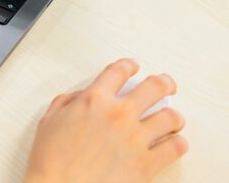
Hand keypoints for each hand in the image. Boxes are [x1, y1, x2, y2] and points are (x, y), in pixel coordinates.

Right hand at [25, 58, 187, 182]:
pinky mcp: (146, 163)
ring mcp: (135, 138)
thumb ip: (67, 102)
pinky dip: (178, 144)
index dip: (128, 66)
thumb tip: (81, 97)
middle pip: (154, 87)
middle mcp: (118, 115)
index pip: (118, 72)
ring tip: (173, 118)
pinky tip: (175, 143)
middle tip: (167, 85)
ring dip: (174, 116)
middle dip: (164, 83)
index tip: (133, 67)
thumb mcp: (49, 122)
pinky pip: (175, 148)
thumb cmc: (51, 162)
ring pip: (170, 117)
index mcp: (94, 101)